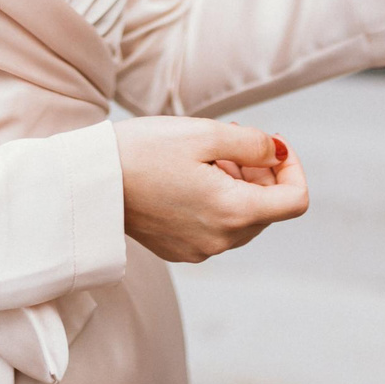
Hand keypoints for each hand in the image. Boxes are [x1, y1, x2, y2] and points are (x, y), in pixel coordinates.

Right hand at [115, 119, 307, 262]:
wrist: (89, 183)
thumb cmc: (142, 152)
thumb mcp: (204, 133)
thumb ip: (253, 144)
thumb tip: (278, 153)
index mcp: (233, 212)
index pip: (295, 201)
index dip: (293, 168)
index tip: (271, 146)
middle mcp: (221, 240)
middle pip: (268, 209)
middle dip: (260, 173)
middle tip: (229, 142)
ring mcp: (200, 249)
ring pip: (242, 218)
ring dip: (237, 185)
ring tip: (206, 156)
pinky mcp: (180, 250)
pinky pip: (216, 227)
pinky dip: (215, 201)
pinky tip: (188, 177)